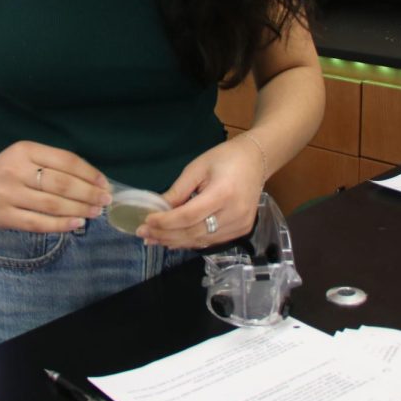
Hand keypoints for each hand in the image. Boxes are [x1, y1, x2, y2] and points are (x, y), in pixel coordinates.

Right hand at [0, 141, 111, 232]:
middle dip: (88, 194)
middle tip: (105, 200)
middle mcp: (15, 171)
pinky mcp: (3, 216)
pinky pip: (38, 223)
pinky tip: (77, 223)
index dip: (89, 173)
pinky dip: (61, 225)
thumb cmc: (11, 168)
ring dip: (79, 210)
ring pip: (52, 205)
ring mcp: (7, 195)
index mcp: (25, 150)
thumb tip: (94, 181)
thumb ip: (57, 164)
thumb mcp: (30, 155)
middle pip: (61, 184)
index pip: (65, 161)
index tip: (104, 183)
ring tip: (95, 212)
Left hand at [137, 136, 264, 247]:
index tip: (145, 222)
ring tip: (154, 238)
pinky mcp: (242, 230)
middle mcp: (234, 213)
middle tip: (143, 233)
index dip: (165, 222)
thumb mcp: (197, 168)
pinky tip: (174, 239)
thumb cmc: (225, 158)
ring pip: (201, 240)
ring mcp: (240, 224)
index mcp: (223, 193)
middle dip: (165, 234)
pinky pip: (211, 241)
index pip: (188, 216)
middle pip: (193, 232)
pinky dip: (191, 241)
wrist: (257, 159)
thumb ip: (178, 191)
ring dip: (175, 241)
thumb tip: (157, 209)